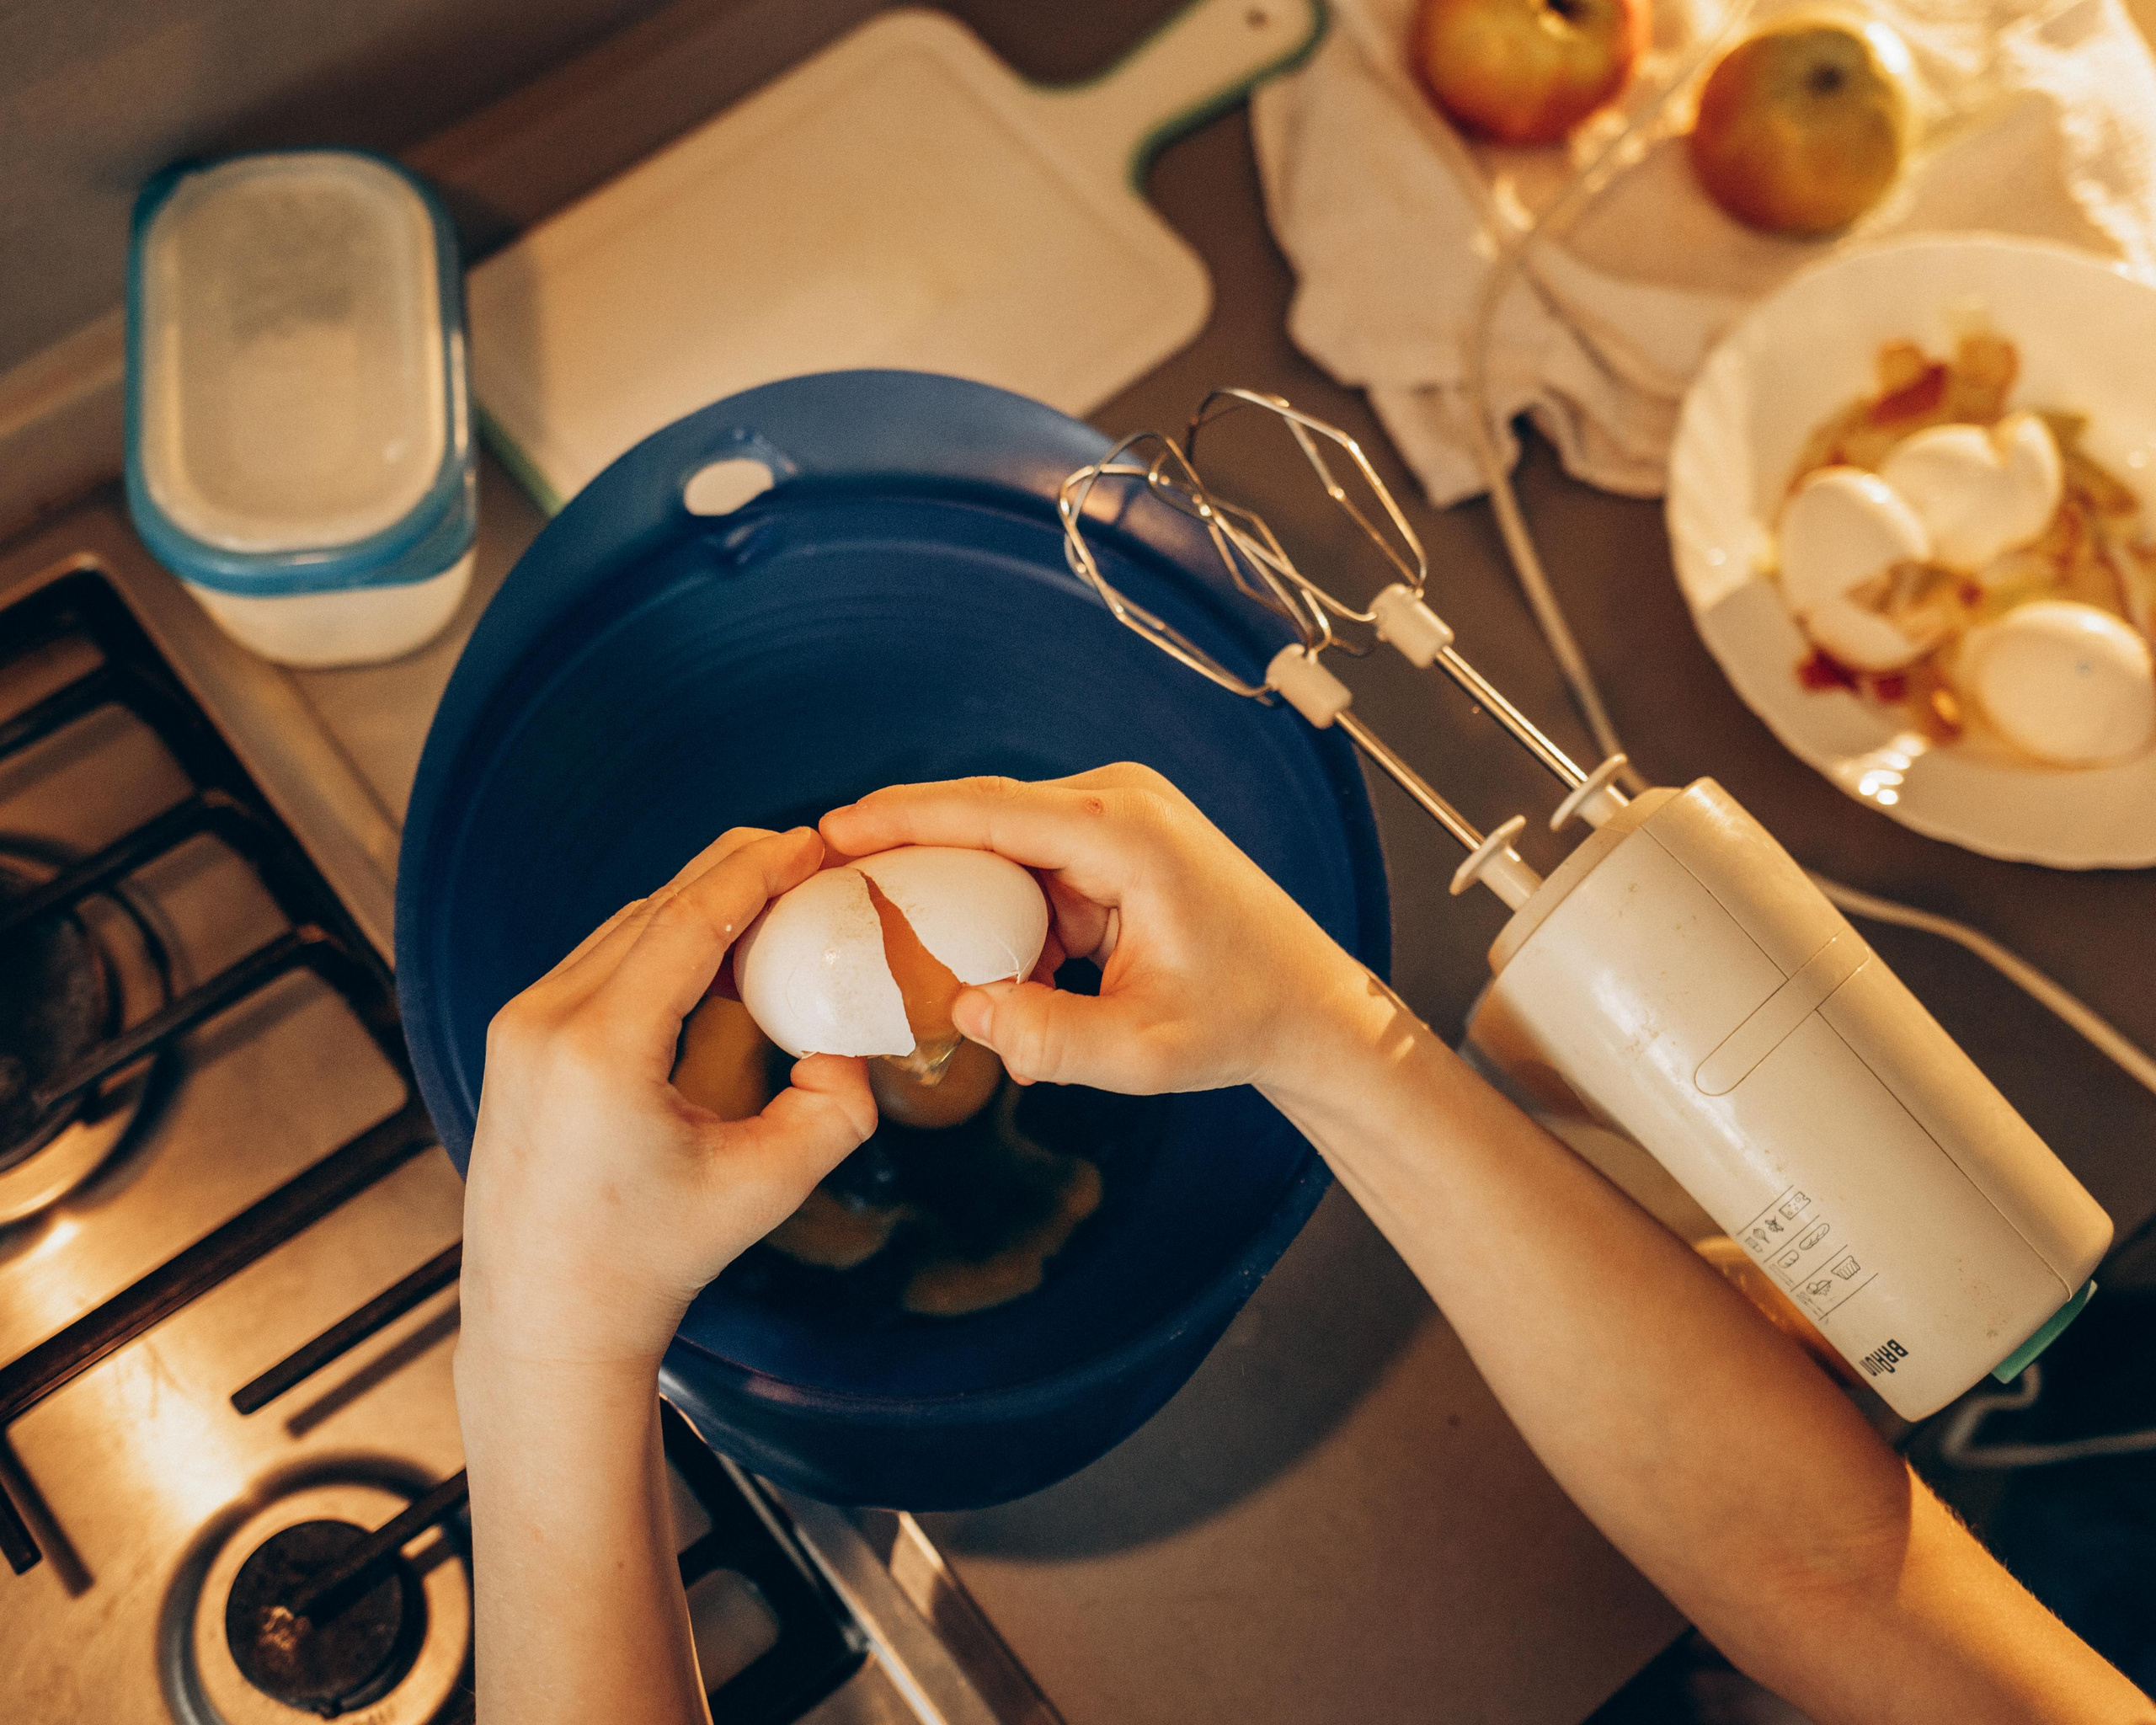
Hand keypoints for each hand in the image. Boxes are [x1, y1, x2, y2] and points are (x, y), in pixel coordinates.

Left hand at [458, 826, 874, 1380]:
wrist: (548, 1319)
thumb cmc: (649, 1264)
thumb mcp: (764, 1188)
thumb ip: (833, 1113)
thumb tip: (850, 1051)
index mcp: (600, 1049)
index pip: (688, 921)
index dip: (758, 871)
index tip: (812, 841)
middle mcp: (545, 1022)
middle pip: (654, 908)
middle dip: (735, 871)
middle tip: (808, 856)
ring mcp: (520, 1027)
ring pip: (624, 929)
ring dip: (699, 904)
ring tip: (775, 899)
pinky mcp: (517, 1040)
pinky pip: (600, 962)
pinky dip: (663, 941)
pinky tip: (716, 953)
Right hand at [819, 765, 1370, 1098]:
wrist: (1312, 1009)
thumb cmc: (1242, 1021)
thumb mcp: (1142, 1052)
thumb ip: (1050, 1039)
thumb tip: (963, 1012)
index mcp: (1125, 834)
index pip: (988, 810)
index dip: (901, 817)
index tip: (829, 829)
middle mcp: (1119, 806)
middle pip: (982, 818)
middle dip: (908, 855)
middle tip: (827, 889)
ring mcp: (1118, 819)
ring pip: (1002, 848)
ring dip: (961, 901)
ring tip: (901, 947)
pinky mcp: (1114, 846)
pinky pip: (1031, 872)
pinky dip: (1003, 918)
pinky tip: (990, 977)